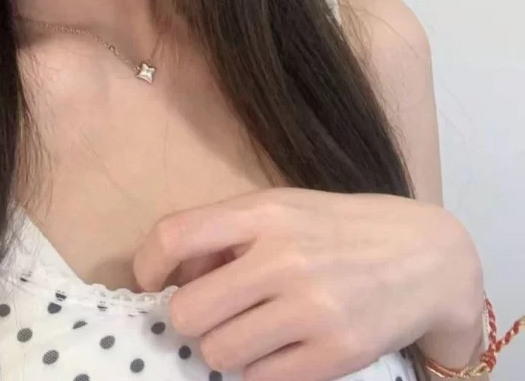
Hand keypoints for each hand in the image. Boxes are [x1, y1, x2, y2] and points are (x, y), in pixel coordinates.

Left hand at [132, 188, 482, 380]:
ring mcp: (311, 309)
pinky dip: (259, 369)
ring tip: (250, 329)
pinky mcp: (335, 354)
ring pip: (219, 353)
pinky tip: (280, 347)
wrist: (424, 256)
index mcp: (263, 212)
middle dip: (191, 317)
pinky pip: (260, 380)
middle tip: (213, 311)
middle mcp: (283, 258)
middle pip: (188, 312)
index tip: (152, 280)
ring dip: (224, 347)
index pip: (175, 236)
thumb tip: (173, 277)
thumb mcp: (282, 208)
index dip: (148, 264)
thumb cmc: (337, 229)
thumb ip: (227, 233)